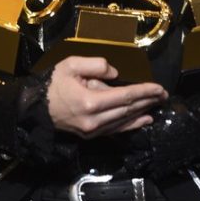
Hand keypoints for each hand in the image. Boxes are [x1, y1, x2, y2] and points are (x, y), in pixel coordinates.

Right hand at [47, 56, 166, 138]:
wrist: (35, 108)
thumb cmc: (53, 84)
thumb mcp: (71, 64)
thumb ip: (95, 65)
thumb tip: (115, 73)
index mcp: (90, 101)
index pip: (125, 96)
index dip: (144, 91)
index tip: (159, 87)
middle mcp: (94, 120)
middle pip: (128, 109)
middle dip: (148, 101)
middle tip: (164, 94)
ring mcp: (93, 131)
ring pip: (125, 121)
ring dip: (143, 112)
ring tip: (157, 104)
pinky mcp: (91, 135)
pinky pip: (117, 130)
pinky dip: (133, 125)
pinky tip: (144, 120)